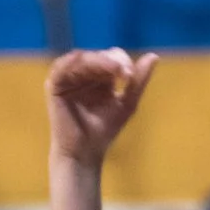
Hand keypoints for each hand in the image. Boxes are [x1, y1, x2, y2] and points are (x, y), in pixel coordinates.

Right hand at [45, 47, 157, 167]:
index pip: (112, 58)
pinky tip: (82, 63)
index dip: (122, 61)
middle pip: (97, 56)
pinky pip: (61, 69)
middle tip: (124, 71)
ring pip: (81, 59)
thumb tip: (154, 56)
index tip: (130, 76)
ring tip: (112, 69)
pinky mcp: (55, 86)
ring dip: (96, 61)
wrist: (86, 153)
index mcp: (101, 76)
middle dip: (110, 61)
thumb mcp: (127, 104)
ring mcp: (68, 78)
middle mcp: (84, 74)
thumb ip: (138, 81)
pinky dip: (71, 63)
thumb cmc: (105, 130)